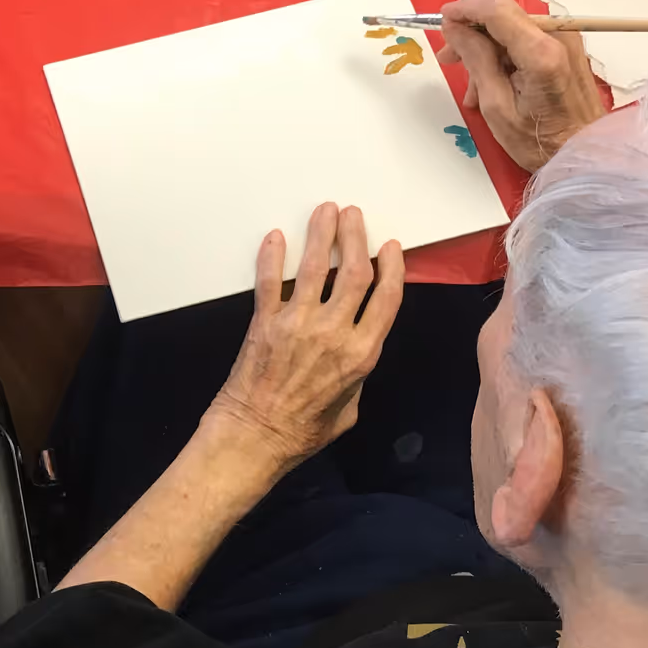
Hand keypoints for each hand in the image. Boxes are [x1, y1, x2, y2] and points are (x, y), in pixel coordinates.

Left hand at [204, 203, 404, 473]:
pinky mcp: (264, 322)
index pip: (386, 298)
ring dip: (322, 234)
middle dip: (356, 238)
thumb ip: (356, 371)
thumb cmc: (303, 430)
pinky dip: (272, 256)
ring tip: (325, 210)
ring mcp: (297, 324)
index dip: (392, 267)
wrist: (255, 436)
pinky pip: (269, 281)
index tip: (391, 247)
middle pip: (354, 272)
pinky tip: (276, 237)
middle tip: (354, 216)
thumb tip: (354, 349)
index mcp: (361, 354)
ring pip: (315, 267)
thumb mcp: (350, 408)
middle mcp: (333, 333)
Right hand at [436, 0, 604, 171]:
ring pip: (513, 29)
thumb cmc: (539, 141)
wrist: (583, 156)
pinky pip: (526, 41)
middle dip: (472, 32)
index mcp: (541, 53)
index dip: (466, 9)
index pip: (497, 9)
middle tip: (449, 57)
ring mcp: (566, 41)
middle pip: (505, 16)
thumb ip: (476, 60)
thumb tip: (456, 28)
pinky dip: (505, 55)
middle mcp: (558, 37)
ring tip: (472, 86)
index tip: (443, 19)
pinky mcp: (567, 50)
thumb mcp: (496, 106)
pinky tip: (492, 82)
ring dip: (487, 48)